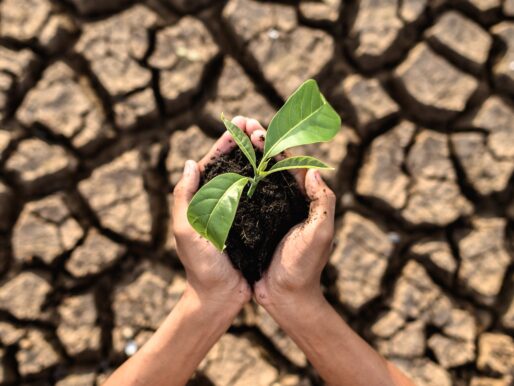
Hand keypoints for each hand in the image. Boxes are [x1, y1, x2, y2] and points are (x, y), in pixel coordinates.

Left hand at [172, 117, 251, 312]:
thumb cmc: (200, 266)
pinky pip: (262, 195)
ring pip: (249, 176)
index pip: (212, 162)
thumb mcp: (186, 231)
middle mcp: (220, 201)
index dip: (226, 141)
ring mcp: (238, 210)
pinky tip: (280, 167)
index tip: (239, 122)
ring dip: (258, 155)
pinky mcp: (254, 222)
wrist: (220, 296)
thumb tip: (190, 163)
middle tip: (258, 124)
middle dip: (244, 141)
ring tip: (270, 137)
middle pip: (232, 164)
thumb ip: (184, 198)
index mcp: (201, 199)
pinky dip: (269, 178)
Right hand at [242, 119, 335, 310]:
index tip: (258, 129)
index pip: (290, 164)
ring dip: (245, 157)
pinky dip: (236, 181)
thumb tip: (315, 170)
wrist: (286, 297)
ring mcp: (269, 212)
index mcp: (304, 200)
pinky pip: (245, 197)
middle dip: (258, 143)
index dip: (275, 144)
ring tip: (232, 139)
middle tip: (242, 125)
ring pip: (257, 177)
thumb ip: (323, 203)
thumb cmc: (304, 267)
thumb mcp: (320, 234)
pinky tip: (222, 171)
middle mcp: (286, 201)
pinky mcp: (254, 224)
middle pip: (272, 165)